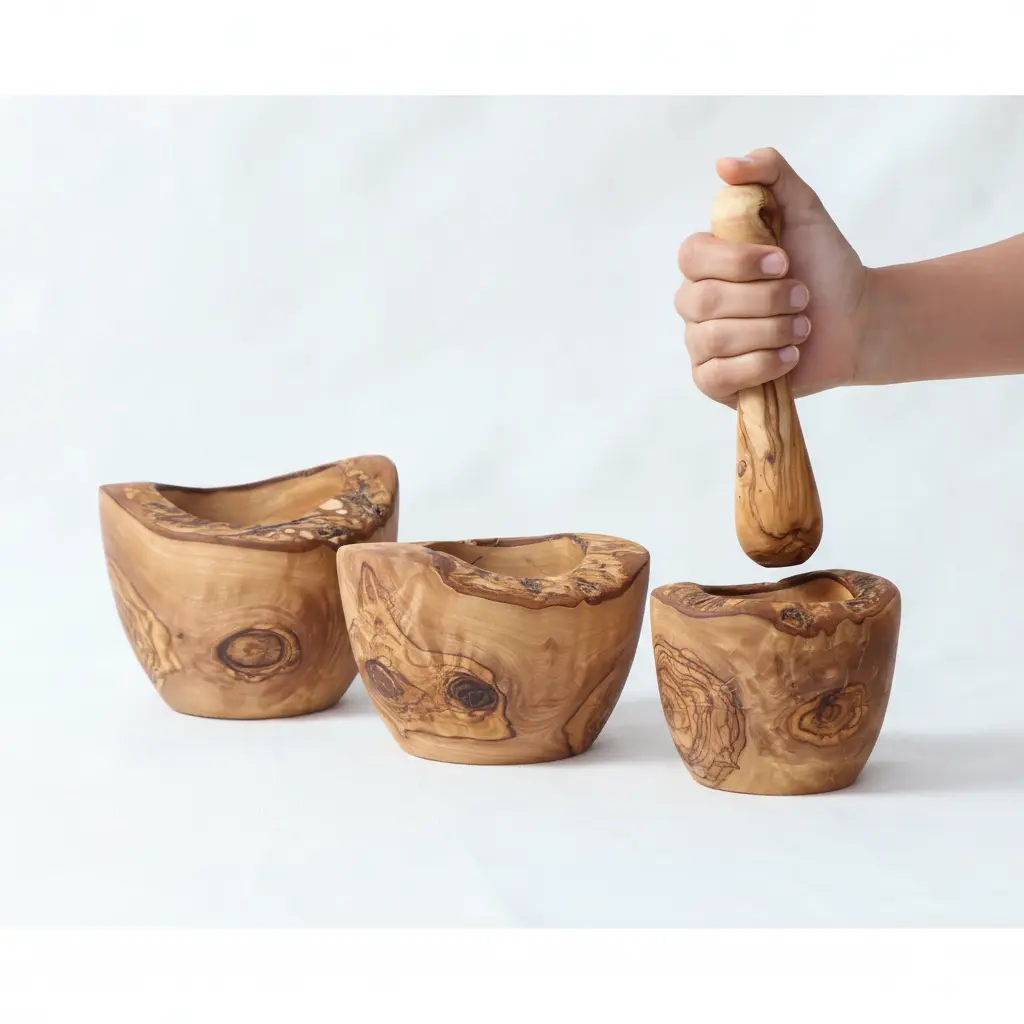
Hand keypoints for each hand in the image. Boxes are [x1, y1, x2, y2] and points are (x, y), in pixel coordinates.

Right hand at [675, 148, 868, 403]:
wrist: (856, 322)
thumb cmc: (825, 267)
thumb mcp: (803, 209)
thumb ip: (769, 174)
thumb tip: (724, 165)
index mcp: (708, 262)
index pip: (692, 255)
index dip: (737, 261)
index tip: (783, 261)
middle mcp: (696, 302)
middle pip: (705, 301)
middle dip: (765, 300)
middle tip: (802, 297)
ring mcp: (700, 344)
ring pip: (715, 339)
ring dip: (771, 331)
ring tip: (802, 327)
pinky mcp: (713, 381)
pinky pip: (718, 376)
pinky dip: (761, 365)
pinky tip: (789, 356)